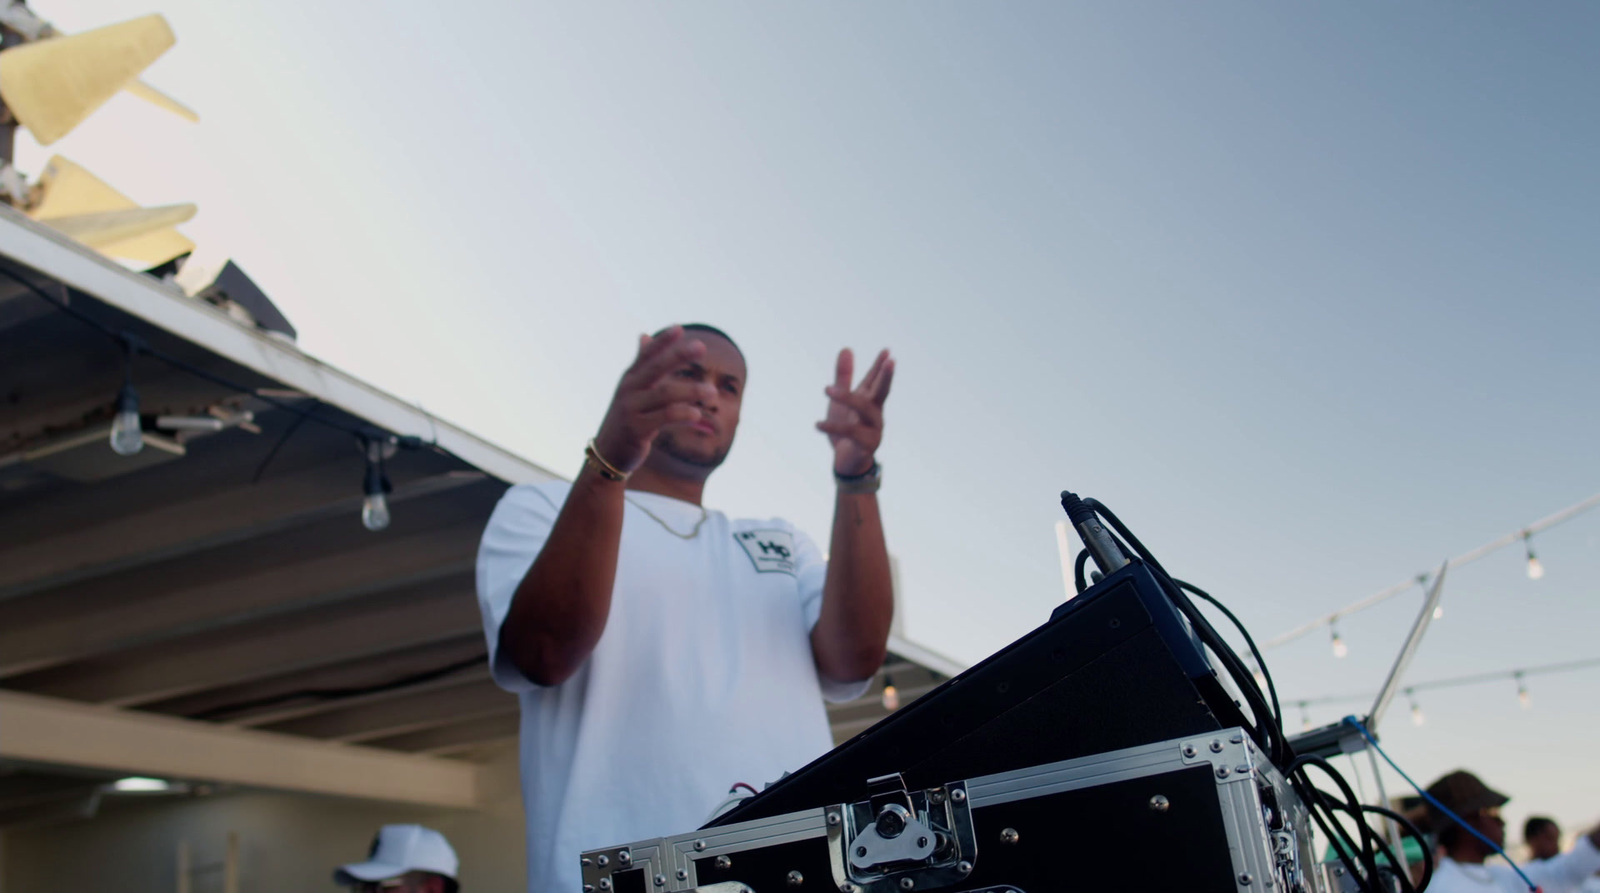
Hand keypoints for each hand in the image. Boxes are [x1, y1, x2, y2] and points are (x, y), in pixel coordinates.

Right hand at [593, 327, 714, 472]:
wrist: (608, 453)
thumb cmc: (626, 418)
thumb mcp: (632, 389)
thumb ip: (641, 364)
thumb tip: (644, 335)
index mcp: (630, 378)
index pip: (647, 355)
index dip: (662, 341)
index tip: (680, 328)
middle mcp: (629, 390)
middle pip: (656, 368)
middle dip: (678, 355)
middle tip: (702, 346)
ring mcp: (631, 409)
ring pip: (665, 394)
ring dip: (691, 391)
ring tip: (712, 391)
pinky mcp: (636, 429)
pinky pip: (664, 418)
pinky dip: (683, 415)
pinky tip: (699, 415)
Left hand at [816, 348, 893, 476]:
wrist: (847, 463)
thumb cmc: (846, 430)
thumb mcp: (841, 401)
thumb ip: (843, 377)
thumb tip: (846, 349)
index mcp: (869, 401)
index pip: (876, 380)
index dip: (880, 366)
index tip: (886, 350)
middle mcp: (875, 413)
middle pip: (882, 392)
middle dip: (886, 376)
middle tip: (890, 361)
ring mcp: (873, 429)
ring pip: (863, 410)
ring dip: (846, 398)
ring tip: (826, 389)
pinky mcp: (866, 445)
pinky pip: (850, 433)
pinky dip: (833, 427)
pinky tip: (817, 424)